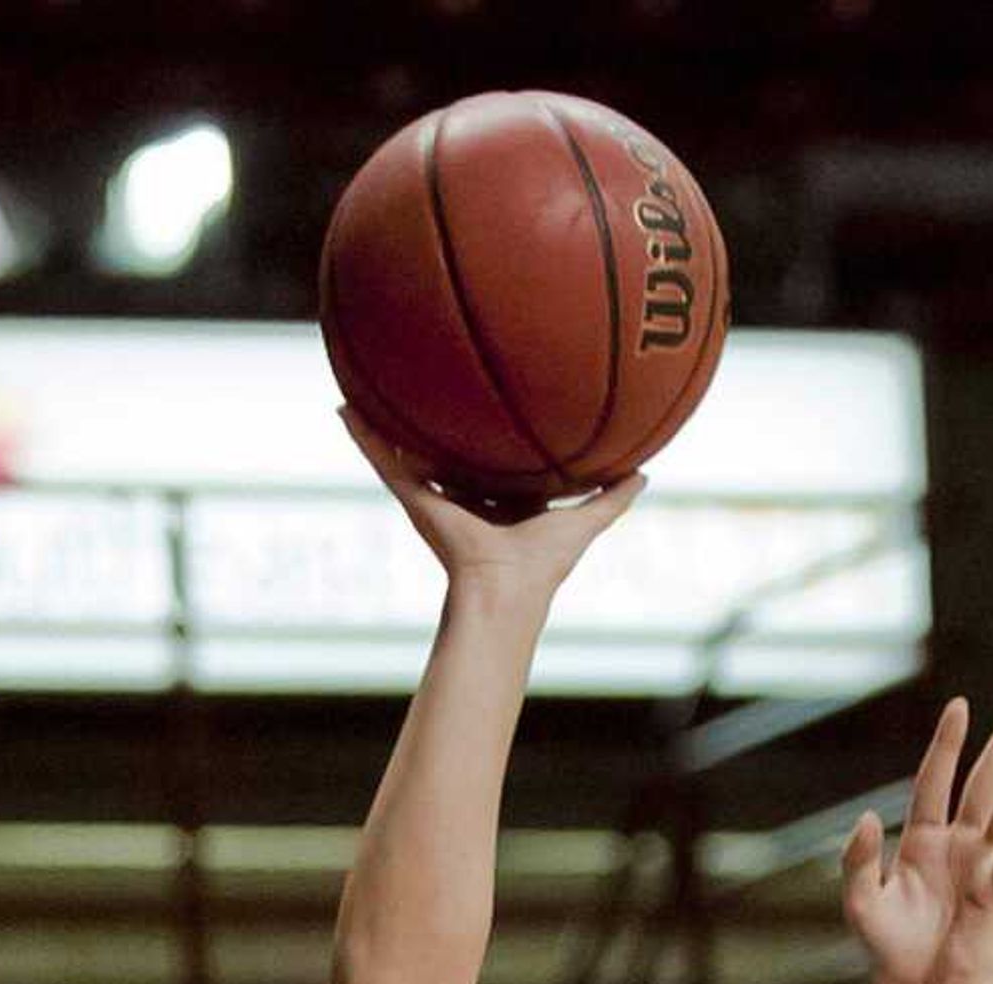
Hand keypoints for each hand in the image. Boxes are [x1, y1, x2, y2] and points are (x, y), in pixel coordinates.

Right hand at [342, 407, 643, 602]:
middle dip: (437, 428)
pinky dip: (363, 437)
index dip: (491, 440)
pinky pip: (386, 462)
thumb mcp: (585, 521)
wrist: (506, 591)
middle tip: (428, 384)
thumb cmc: (543, 567)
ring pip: (408, 454)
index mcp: (499, 505)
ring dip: (385, 425)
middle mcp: (464, 500)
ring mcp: (436, 500)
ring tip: (367, 385)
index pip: (492, 466)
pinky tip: (345, 407)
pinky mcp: (416, 501)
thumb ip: (613, 498)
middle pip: (447, 456)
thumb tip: (647, 472)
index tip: (489, 410)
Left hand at [842, 693, 992, 983]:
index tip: (961, 706)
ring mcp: (984, 865)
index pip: (934, 781)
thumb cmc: (893, 952)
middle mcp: (957, 846)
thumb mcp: (862, 904)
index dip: (946, 745)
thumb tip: (869, 816)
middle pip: (984, 780)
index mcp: (921, 843)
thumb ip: (859, 860)